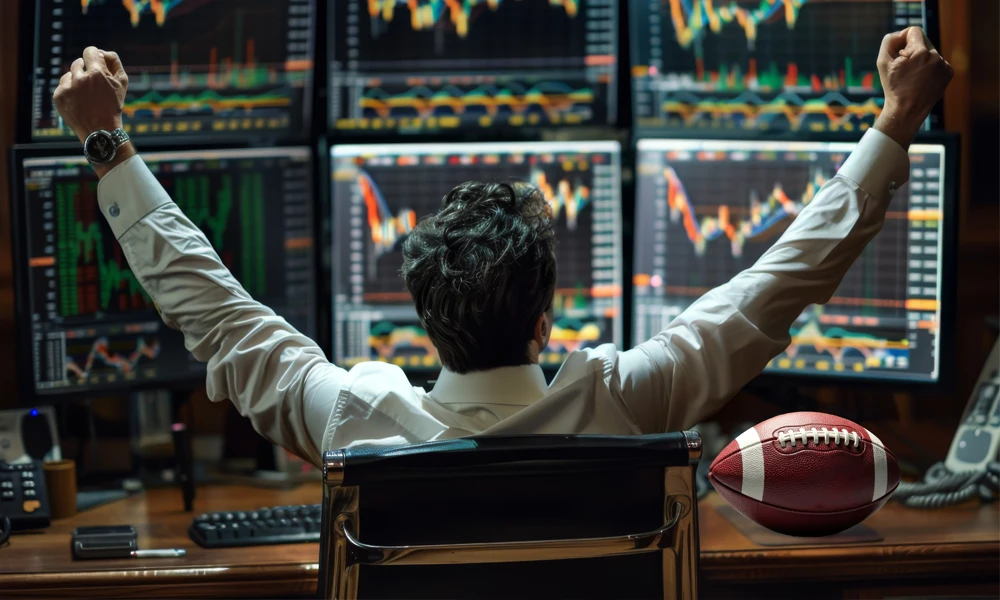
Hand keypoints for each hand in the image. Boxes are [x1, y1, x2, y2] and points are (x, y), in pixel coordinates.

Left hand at [53, 47, 128, 143]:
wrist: (99, 130)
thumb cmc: (113, 106)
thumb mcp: (122, 84)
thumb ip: (114, 63)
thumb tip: (103, 52)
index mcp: (97, 73)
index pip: (90, 51)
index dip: (94, 55)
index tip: (95, 62)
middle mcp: (80, 78)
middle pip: (78, 62)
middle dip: (85, 70)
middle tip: (92, 83)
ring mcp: (67, 87)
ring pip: (69, 74)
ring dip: (76, 80)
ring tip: (85, 94)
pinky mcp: (58, 96)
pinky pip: (62, 86)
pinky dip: (69, 91)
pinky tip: (78, 101)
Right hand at [874, 27, 952, 148]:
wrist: (907, 110)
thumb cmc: (893, 87)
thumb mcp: (882, 62)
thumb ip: (889, 41)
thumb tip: (901, 34)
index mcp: (920, 52)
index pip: (914, 31)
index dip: (903, 39)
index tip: (899, 52)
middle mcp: (935, 56)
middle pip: (923, 40)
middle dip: (913, 50)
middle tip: (905, 67)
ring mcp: (944, 65)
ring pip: (931, 52)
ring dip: (922, 59)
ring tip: (913, 76)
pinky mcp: (949, 72)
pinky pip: (938, 62)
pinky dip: (930, 68)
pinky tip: (922, 80)